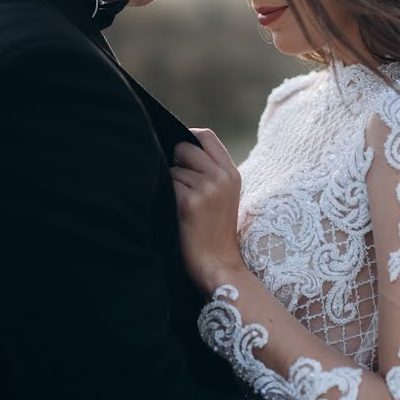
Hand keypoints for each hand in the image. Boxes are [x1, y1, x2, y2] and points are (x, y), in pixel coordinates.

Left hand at [170, 128, 246, 294]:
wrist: (218, 263)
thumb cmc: (214, 230)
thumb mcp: (224, 195)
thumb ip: (210, 170)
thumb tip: (175, 148)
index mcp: (232, 173)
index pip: (206, 136)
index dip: (187, 138)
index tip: (177, 152)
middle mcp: (222, 177)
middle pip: (185, 147)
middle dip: (175, 162)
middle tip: (179, 185)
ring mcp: (208, 188)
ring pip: (173, 169)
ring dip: (171, 184)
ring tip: (182, 206)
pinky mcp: (190, 202)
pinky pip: (167, 185)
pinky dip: (167, 197)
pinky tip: (176, 214)